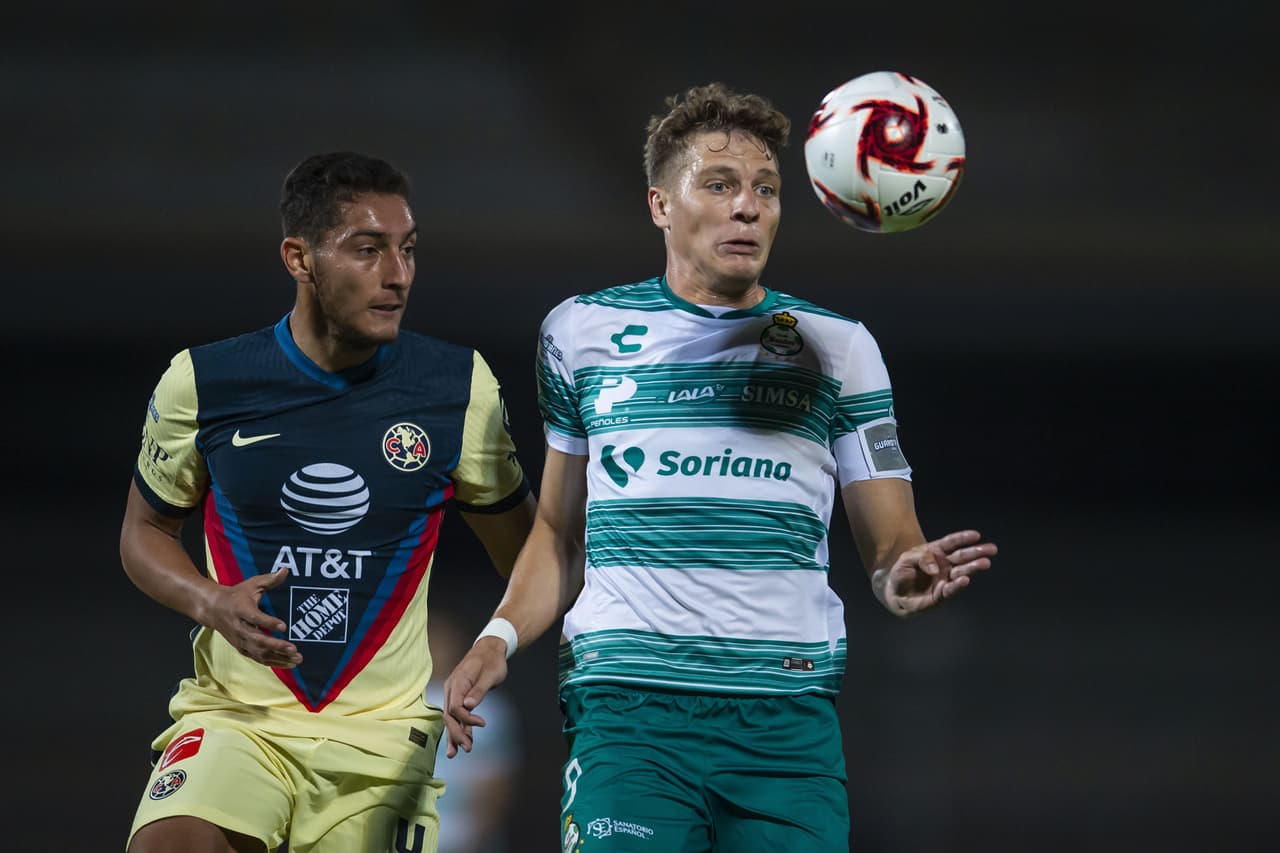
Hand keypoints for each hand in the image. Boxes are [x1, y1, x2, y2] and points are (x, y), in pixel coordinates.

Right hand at [202, 567, 302, 667]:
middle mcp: (239, 627)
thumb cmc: (236, 595)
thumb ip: (270, 579)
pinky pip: (257, 658)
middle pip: (257, 639)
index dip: (268, 623)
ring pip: (258, 652)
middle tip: (294, 648)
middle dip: (276, 645)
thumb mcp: (251, 584)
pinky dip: (272, 662)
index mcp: (241, 609)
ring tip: (296, 659)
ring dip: (278, 657)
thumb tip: (286, 570)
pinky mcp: (241, 648)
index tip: (284, 626)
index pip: (255, 618)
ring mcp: (239, 640)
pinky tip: (288, 663)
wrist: (212, 609)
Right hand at [442, 637, 508, 757]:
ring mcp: (453, 694)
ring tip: (456, 753)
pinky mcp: (459, 698)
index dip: (466, 718)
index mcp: (457, 682)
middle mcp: (451, 689)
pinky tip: (461, 742)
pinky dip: (459, 728)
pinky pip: (456, 716)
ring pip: (450, 718)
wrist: (489, 650)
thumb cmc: (492, 660)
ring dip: (455, 735)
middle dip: (457, 733)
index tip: (482, 724)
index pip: (455, 706)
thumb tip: (468, 706)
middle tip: (467, 748)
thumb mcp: (490, 674)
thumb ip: (479, 690)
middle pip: (449, 715)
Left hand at [874, 529, 995, 616]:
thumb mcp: (907, 559)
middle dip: (977, 552)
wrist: (895, 593)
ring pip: (962, 571)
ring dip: (974, 567)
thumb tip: (936, 569)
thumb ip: (922, 558)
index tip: (976, 535)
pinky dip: (958, 585)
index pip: (952, 543)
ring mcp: (944, 579)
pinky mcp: (941, 594)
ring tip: (985, 563)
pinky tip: (966, 580)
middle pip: (962, 556)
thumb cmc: (901, 572)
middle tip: (992, 549)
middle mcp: (944, 565)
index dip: (963, 538)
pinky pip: (951, 589)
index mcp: (936, 552)